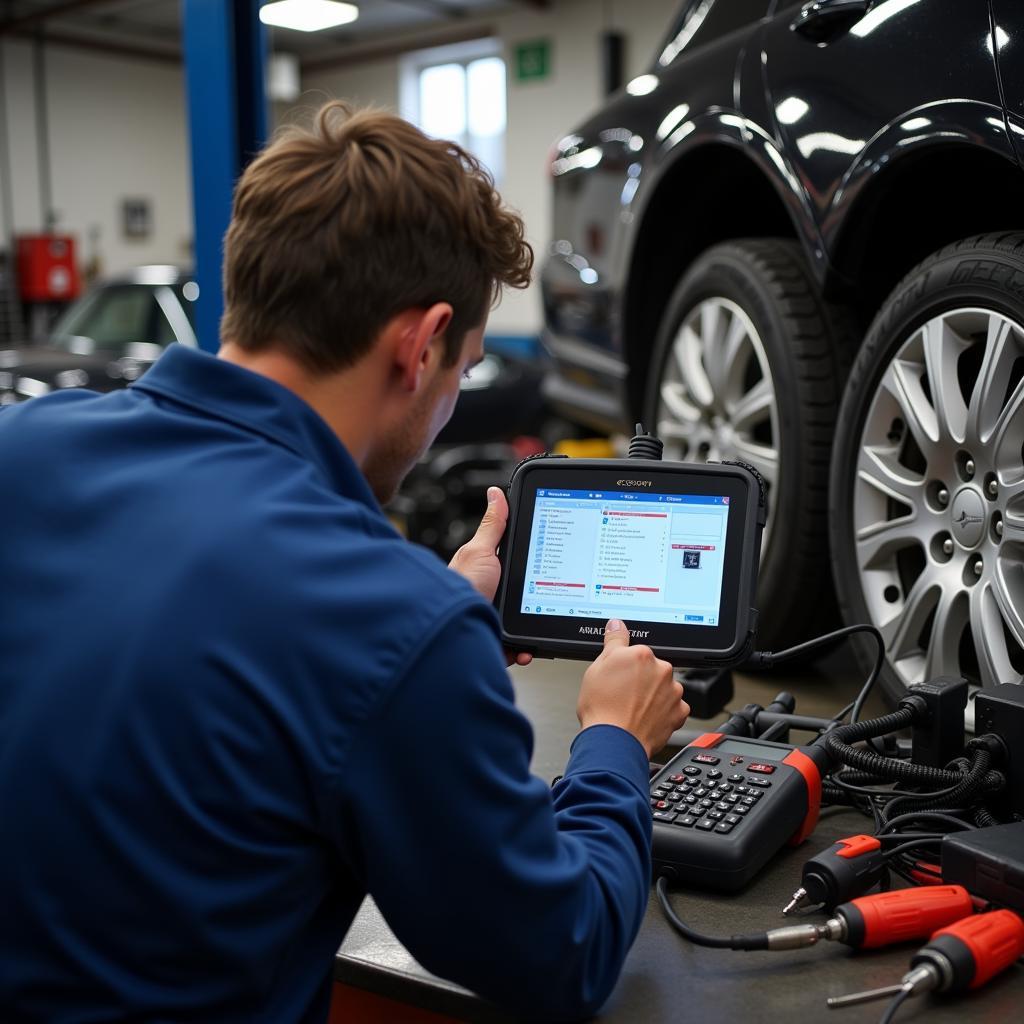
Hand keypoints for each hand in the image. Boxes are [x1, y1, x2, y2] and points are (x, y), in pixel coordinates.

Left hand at [449, 487, 531, 666]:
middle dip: (537, 601)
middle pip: (525, 596)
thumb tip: (496, 493)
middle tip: (543, 601)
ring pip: (525, 623)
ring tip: (532, 629)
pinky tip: (523, 649)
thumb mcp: (481, 550)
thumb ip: (493, 525)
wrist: (449, 630)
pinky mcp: (495, 641)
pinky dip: (523, 650)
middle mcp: (491, 595)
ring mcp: (494, 618)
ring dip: (532, 628)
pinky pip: (517, 647)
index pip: (518, 566)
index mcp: (489, 571)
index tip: (549, 566)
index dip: (534, 567)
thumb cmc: (461, 587)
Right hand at [576, 620, 688, 757]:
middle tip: (623, 694)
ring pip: (663, 688)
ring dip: (653, 695)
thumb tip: (617, 625)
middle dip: (641, 680)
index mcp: (642, 655)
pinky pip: (673, 707)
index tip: (619, 678)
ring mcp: (673, 692)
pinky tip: (645, 717)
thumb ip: (613, 642)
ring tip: (633, 708)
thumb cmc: (603, 709)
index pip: (636, 653)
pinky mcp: (679, 712)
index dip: (625, 667)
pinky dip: (662, 712)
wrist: (614, 743)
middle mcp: (662, 670)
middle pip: (652, 669)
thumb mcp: (597, 668)